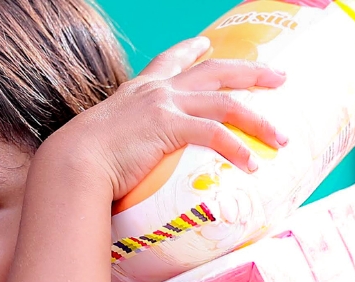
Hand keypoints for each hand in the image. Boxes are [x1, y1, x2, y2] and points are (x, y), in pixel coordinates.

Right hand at [42, 36, 287, 200]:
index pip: (170, 60)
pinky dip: (237, 149)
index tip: (207, 43)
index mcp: (141, 90)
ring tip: (281, 137)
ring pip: (225, 103)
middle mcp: (156, 91)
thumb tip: (128, 161)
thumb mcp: (107, 139)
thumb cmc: (84, 160)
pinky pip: (214, 135)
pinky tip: (253, 165)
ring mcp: (164, 105)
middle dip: (252, 72)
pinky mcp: (169, 127)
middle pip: (215, 71)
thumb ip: (125, 141)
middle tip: (279, 77)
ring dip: (258, 120)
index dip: (192, 49)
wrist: (73, 162)